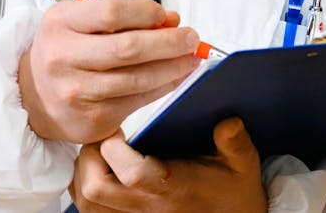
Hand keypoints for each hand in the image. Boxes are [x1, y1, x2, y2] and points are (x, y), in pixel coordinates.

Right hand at [18, 0, 200, 142]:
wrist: (34, 97)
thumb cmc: (62, 53)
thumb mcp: (78, 21)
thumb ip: (122, 14)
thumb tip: (168, 19)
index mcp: (60, 25)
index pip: (111, 12)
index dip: (147, 13)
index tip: (166, 15)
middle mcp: (64, 58)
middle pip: (129, 48)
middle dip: (169, 42)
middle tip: (190, 38)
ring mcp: (78, 92)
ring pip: (138, 78)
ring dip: (173, 67)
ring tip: (189, 58)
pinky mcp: (93, 118)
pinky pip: (138, 101)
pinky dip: (163, 88)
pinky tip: (174, 77)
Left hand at [69, 117, 266, 212]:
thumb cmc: (231, 190)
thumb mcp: (242, 163)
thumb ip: (235, 142)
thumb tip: (228, 121)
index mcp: (172, 188)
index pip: (132, 174)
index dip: (115, 149)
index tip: (120, 130)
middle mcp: (147, 208)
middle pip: (95, 189)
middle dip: (89, 157)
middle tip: (103, 138)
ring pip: (86, 202)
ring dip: (83, 172)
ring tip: (99, 152)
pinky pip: (90, 210)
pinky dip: (83, 188)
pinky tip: (99, 169)